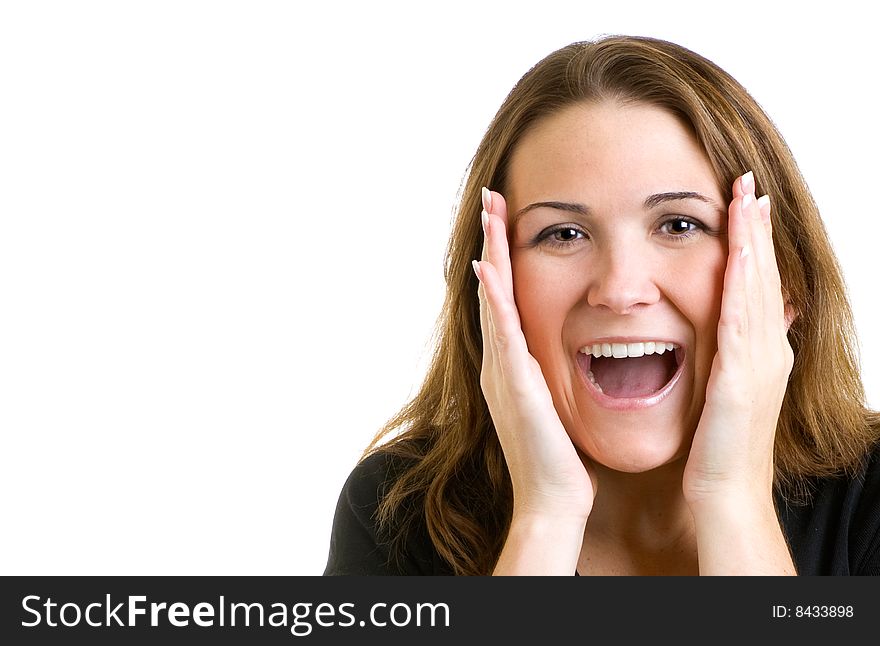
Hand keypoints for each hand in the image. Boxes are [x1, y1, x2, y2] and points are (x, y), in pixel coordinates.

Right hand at [474, 187, 595, 522]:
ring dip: (490, 255)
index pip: (509, 298)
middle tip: (492, 197)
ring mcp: (504, 372)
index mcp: (516, 364)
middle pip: (494, 289)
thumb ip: (554, 374)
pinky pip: (503, 334)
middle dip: (492, 242)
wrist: (553, 500)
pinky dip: (494, 300)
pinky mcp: (515, 385)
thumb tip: (570, 349)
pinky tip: (487, 269)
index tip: (508, 219)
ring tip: (489, 214)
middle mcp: (503, 362)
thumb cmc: (560, 457)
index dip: (505, 257)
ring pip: (494, 301)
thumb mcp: (557, 403)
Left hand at [683, 171, 794, 507]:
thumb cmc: (719, 446)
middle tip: (749, 183)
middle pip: (762, 276)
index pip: (757, 284)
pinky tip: (738, 254)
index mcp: (761, 351)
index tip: (746, 203)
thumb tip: (732, 326)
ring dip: (751, 242)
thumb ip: (732, 354)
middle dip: (755, 228)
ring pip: (755, 289)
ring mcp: (758, 362)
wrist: (725, 490)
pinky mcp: (739, 377)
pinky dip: (741, 285)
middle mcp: (767, 350)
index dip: (754, 242)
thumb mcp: (728, 390)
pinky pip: (740, 321)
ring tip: (746, 201)